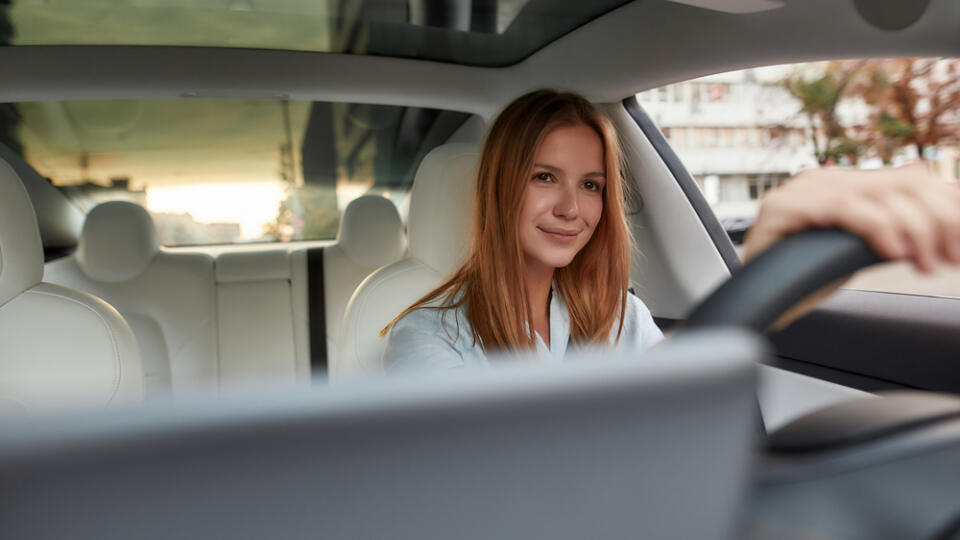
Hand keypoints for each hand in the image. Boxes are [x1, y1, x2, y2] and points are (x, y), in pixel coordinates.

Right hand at [743, 161, 959, 328]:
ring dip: (915, 230)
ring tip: (925, 263)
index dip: (948, 208)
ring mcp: (802, 190)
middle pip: (904, 183)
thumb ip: (898, 227)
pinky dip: (875, 228)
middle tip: (951, 258)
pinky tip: (893, 252)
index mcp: (846, 183)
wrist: (762, 304)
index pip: (914, 179)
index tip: (959, 247)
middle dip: (939, 222)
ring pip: (878, 196)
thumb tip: (948, 207)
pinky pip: (842, 208)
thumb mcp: (866, 250)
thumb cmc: (807, 279)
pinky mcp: (783, 208)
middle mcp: (826, 178)